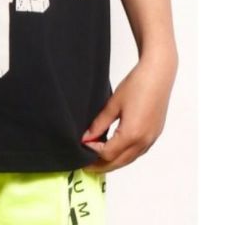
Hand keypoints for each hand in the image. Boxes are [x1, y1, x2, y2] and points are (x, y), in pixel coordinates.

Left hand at [80, 51, 177, 172]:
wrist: (158, 74)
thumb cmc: (137, 84)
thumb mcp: (113, 104)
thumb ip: (99, 123)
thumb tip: (86, 138)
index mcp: (131, 134)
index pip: (108, 154)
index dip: (93, 153)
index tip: (82, 148)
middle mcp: (143, 141)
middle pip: (119, 162)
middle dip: (101, 165)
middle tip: (87, 164)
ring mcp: (151, 139)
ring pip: (129, 160)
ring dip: (114, 162)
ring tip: (98, 159)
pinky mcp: (155, 134)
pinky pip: (138, 152)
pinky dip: (125, 155)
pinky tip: (116, 150)